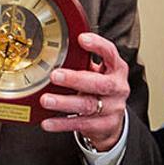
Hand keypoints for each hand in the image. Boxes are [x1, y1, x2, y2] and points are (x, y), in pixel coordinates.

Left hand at [39, 32, 129, 151]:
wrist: (111, 121)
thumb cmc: (99, 91)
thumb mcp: (96, 74)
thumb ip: (82, 64)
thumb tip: (56, 52)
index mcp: (116, 69)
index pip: (110, 53)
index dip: (97, 45)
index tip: (81, 39)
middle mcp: (118, 87)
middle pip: (100, 83)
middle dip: (75, 79)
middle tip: (55, 76)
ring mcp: (113, 108)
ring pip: (88, 105)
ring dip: (64, 102)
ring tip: (46, 100)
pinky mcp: (105, 125)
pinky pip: (81, 124)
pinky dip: (62, 123)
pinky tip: (48, 121)